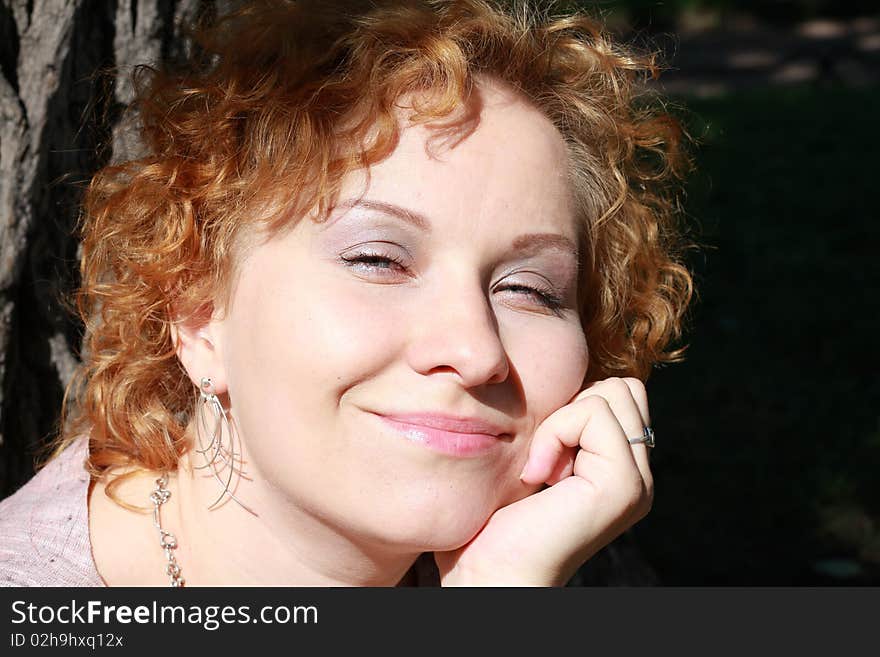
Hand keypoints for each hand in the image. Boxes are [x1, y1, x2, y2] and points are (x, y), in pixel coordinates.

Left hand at [434, 377, 653, 585]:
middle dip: (572, 407)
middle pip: (623, 387)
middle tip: (542, 457)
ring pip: (612, 393)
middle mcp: (638, 475)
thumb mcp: (535, 454)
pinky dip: (555, 434)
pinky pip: (593, 414)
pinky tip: (538, 475)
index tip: (539, 455)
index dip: (572, 406)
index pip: (618, 392)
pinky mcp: (623, 484)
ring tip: (540, 468)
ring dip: (560, 421)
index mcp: (621, 468)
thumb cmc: (494, 519)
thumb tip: (561, 376)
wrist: (488, 572)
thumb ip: (560, 424)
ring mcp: (636, 481)